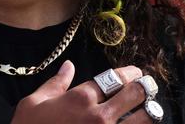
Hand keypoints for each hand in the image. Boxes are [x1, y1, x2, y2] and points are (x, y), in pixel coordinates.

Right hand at [11, 61, 153, 122]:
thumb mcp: (34, 103)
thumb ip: (56, 83)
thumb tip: (68, 66)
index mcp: (81, 98)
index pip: (115, 78)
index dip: (129, 73)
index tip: (136, 72)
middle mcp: (100, 115)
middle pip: (135, 94)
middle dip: (144, 87)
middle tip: (147, 85)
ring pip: (145, 118)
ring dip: (149, 110)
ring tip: (150, 107)